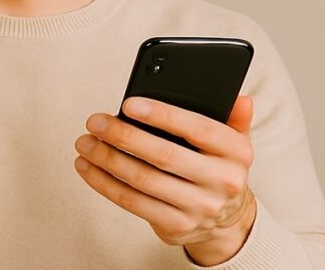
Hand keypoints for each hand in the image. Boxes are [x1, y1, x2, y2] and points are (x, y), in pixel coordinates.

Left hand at [74, 96, 256, 265]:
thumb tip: (239, 98)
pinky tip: (88, 167)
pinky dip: (105, 184)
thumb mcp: (234, 141)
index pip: (198, 129)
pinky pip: (132, 203)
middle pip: (164, 155)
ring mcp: (198, 207)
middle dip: (124, 136)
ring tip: (85, 142)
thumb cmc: (219, 168)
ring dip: (107, 160)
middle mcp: (221, 182)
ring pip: (143, 180)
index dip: (162, 115)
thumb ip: (234, 117)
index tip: (129, 104)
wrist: (227, 220)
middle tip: (96, 122)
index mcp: (236, 153)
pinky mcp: (176, 226)